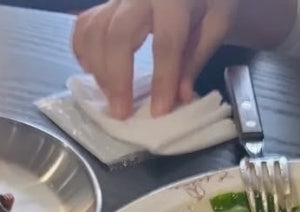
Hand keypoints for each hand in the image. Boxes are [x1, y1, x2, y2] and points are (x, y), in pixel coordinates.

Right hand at [72, 0, 239, 118]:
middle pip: (118, 35)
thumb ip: (196, 56)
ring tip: (111, 97)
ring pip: (95, 32)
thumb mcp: (216, 22)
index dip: (162, 78)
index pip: (166, 41)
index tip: (159, 111)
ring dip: (98, 70)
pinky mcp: (105, 4)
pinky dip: (83, 51)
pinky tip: (94, 72)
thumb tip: (181, 96)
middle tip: (121, 112)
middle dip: (117, 78)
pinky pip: (84, 26)